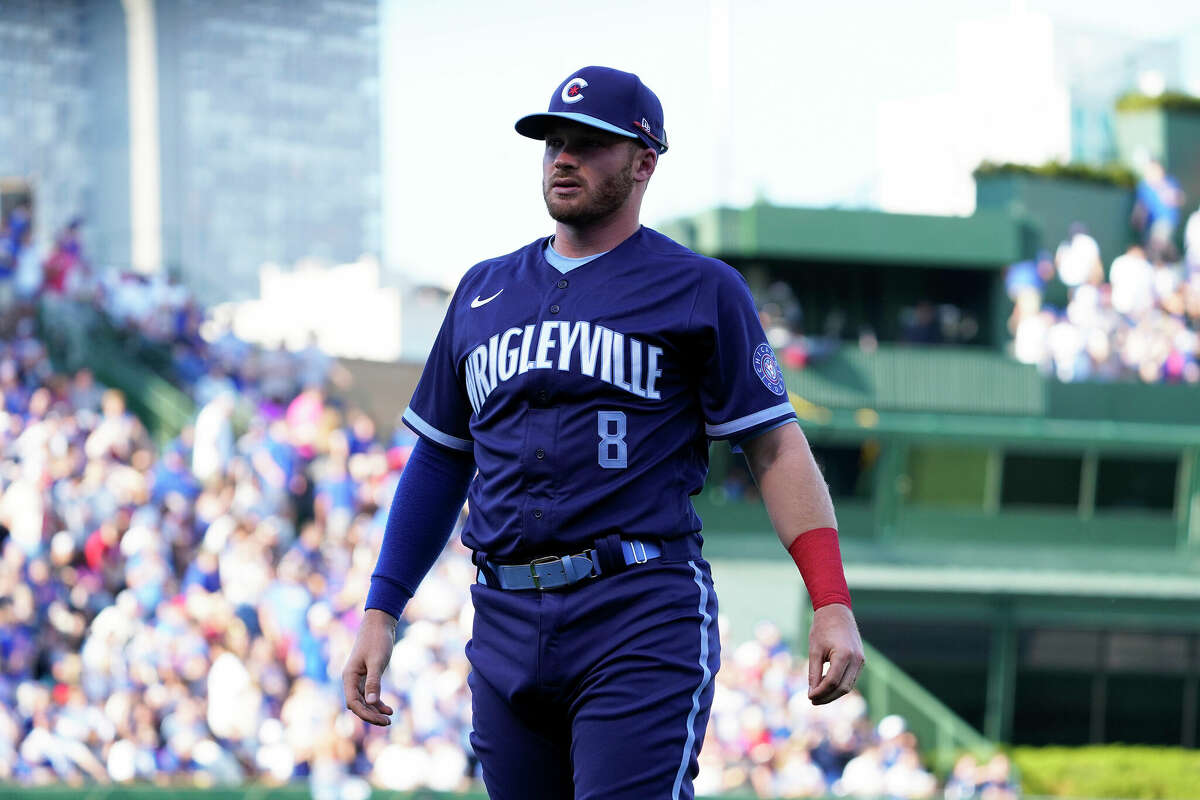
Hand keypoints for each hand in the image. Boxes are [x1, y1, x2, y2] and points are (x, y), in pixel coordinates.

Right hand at [342, 608, 398, 725]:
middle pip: (358, 705)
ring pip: (364, 701)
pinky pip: (369, 694)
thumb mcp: (377, 661)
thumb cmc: (377, 640)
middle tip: (388, 722)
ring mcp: (358, 678)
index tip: (382, 719)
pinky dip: (377, 702)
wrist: (379, 623)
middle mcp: (351, 679)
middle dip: (371, 715)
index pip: (353, 703)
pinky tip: (388, 708)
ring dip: (375, 710)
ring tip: (389, 718)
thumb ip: (374, 682)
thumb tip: (372, 703)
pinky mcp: (367, 675)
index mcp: (349, 676)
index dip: (366, 714)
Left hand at [807, 603, 864, 704]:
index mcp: (844, 655)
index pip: (832, 682)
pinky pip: (851, 678)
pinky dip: (840, 685)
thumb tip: (811, 692)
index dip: (820, 692)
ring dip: (834, 693)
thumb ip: (814, 672)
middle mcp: (856, 660)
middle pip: (843, 688)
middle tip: (812, 701)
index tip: (809, 697)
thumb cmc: (822, 628)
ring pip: (849, 685)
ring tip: (818, 696)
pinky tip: (826, 686)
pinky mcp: (861, 660)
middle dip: (827, 697)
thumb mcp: (815, 650)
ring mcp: (861, 660)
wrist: (836, 611)